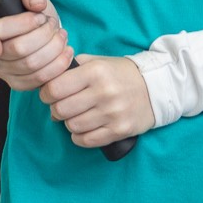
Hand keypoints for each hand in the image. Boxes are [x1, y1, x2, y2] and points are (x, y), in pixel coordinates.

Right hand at [0, 0, 71, 90]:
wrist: (38, 27)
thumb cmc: (30, 9)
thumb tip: (37, 4)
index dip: (22, 24)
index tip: (40, 17)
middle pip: (16, 48)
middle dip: (43, 34)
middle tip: (51, 22)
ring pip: (29, 64)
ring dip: (53, 47)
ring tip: (60, 34)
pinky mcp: (13, 81)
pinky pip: (34, 81)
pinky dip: (56, 66)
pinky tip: (65, 51)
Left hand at [40, 55, 155, 148]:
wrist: (156, 88)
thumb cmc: (121, 74)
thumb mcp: (99, 61)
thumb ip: (73, 66)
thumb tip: (48, 82)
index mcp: (96, 71)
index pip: (55, 88)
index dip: (47, 93)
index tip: (50, 94)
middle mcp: (104, 92)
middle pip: (60, 110)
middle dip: (57, 110)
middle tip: (64, 106)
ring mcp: (112, 113)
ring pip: (72, 126)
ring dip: (70, 122)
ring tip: (79, 115)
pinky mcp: (119, 130)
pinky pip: (85, 140)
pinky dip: (80, 136)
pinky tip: (86, 127)